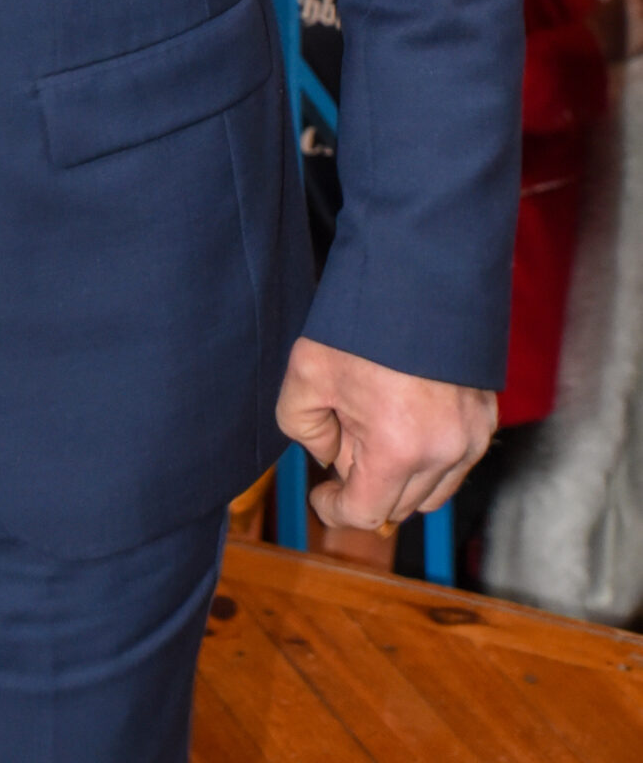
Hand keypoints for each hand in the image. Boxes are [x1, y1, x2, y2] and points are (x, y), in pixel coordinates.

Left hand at [276, 336, 495, 530]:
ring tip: (374, 425)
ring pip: (431, 491)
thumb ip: (303, 428)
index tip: (321, 494)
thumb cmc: (360, 323)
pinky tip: (404, 417)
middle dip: (365, 484)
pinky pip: (455, 463)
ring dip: (400, 477)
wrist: (415, 275)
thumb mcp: (306, 373)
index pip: (366, 514)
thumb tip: (329, 456)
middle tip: (344, 438)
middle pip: (398, 506)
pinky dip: (429, 457)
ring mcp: (472, 437)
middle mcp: (444, 452)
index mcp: (397, 448)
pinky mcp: (487, 419)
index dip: (335, 509)